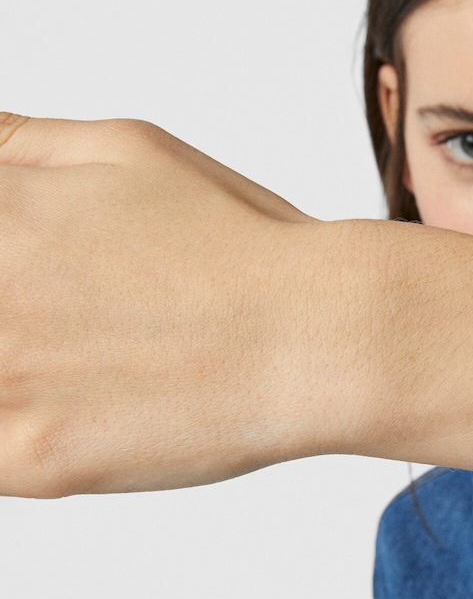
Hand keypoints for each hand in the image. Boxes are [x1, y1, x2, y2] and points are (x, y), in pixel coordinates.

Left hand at [0, 114, 318, 496]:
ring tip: (77, 352)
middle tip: (63, 315)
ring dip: (12, 364)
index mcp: (2, 209)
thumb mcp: (128, 147)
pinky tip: (67, 403)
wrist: (316, 332)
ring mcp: (2, 378)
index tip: (20, 270)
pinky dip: (15, 426)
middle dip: (12, 309)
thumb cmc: (239, 241)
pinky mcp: (29, 457)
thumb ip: (19, 140)